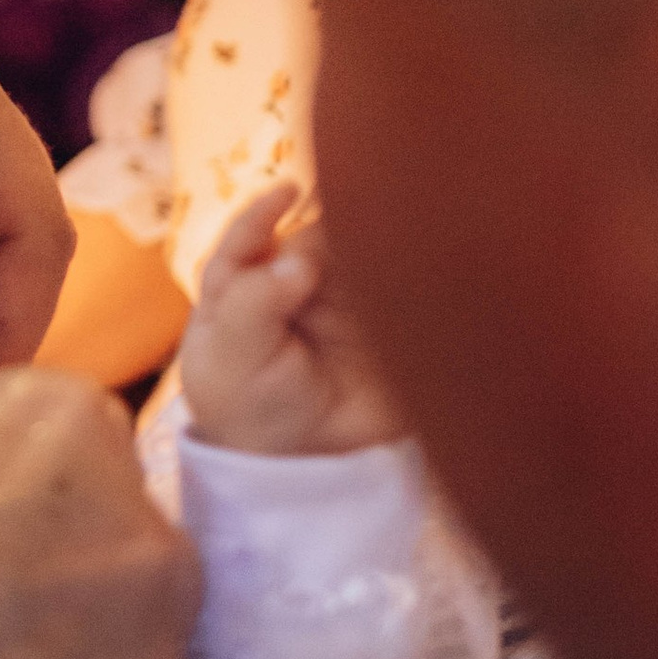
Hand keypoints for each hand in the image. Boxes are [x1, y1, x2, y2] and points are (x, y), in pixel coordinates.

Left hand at [178, 183, 404, 457]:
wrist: (307, 466)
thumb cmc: (250, 405)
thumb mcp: (231, 357)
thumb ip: (254, 302)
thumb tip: (295, 258)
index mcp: (242, 286)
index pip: (249, 239)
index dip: (264, 212)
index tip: (286, 193)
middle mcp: (294, 284)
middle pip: (314, 237)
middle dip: (332, 220)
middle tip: (355, 209)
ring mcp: (343, 302)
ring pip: (361, 255)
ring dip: (377, 239)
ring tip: (395, 229)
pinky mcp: (386, 323)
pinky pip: (402, 289)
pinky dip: (412, 271)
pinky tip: (425, 259)